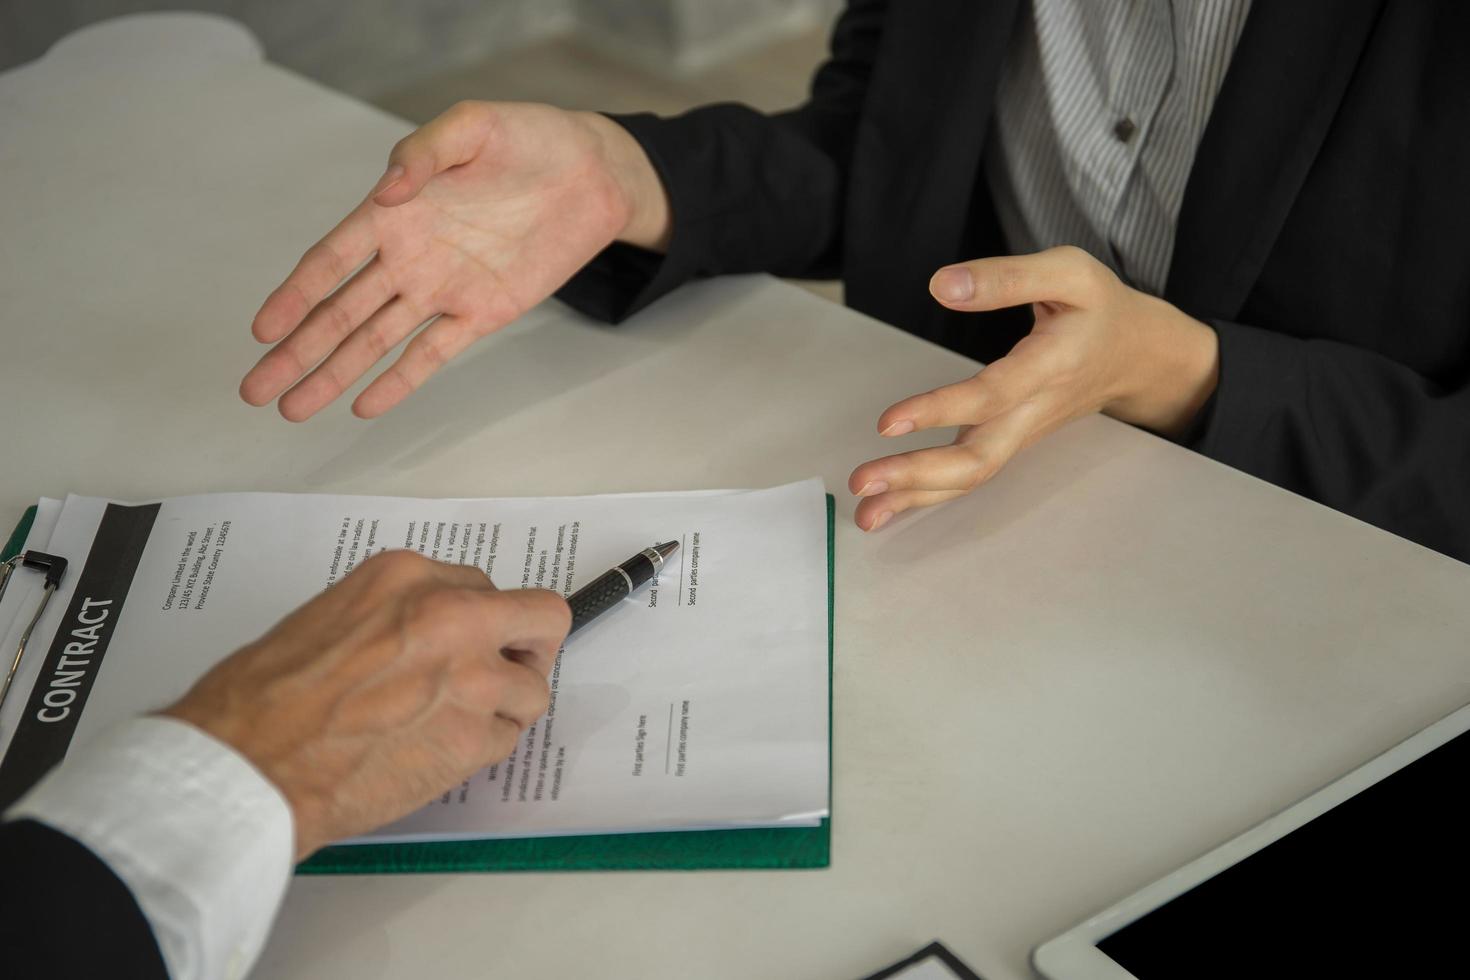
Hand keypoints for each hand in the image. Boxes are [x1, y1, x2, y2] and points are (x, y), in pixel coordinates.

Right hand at [161, 551, 569, 858]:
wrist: (249, 763)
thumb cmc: (265, 698)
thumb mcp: (333, 614)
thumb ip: (398, 614)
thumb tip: (433, 630)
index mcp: (408, 577)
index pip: (483, 586)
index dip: (481, 620)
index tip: (475, 641)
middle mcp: (451, 616)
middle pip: (542, 617)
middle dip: (528, 647)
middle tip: (506, 673)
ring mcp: (471, 677)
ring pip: (532, 688)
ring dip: (504, 709)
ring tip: (453, 726)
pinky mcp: (474, 737)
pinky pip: (507, 738)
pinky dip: (481, 749)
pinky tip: (435, 752)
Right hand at [239, 101, 670, 420]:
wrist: (591, 174)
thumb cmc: (529, 139)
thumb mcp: (473, 125)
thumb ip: (424, 152)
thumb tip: (388, 190)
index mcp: (393, 212)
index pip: (330, 261)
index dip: (294, 296)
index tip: (261, 330)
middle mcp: (408, 256)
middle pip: (339, 313)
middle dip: (296, 352)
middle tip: (254, 390)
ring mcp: (442, 289)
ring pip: (374, 341)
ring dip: (332, 373)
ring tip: (292, 408)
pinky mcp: (481, 313)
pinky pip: (432, 353)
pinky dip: (399, 380)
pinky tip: (364, 404)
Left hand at [848, 246, 1218, 529]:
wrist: (1139, 355)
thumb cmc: (1099, 308)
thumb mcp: (1068, 271)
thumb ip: (1006, 277)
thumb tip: (941, 285)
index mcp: (1050, 366)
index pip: (992, 396)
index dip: (942, 410)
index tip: (889, 422)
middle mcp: (1034, 410)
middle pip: (979, 457)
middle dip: (919, 474)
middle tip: (863, 481)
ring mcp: (1022, 433)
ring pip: (972, 475)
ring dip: (916, 496)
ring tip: (864, 511)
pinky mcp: (1011, 440)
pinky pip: (970, 475)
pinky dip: (927, 495)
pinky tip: (887, 506)